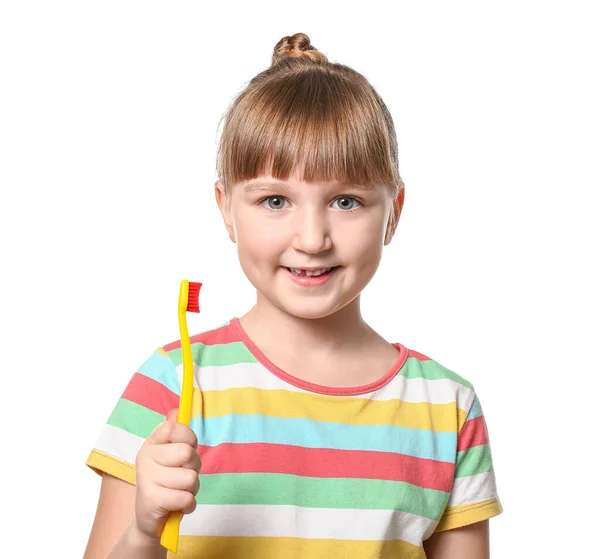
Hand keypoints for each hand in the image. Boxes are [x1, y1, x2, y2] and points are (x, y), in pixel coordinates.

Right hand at [133, 408, 201, 540]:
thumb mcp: (170, 454)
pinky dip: (188, 504)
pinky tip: (177, 505)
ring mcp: (147, 478)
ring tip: (179, 491)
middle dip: (194, 467)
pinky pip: (186, 498)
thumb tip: (176, 411)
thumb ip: (174, 432)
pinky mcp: (152, 500)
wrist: (149, 518)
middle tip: (183, 475)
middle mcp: (145, 457)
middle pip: (187, 453)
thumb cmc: (166, 481)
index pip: (175, 428)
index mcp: (151, 442)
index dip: (189, 439)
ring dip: (192, 488)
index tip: (187, 448)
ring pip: (190, 478)